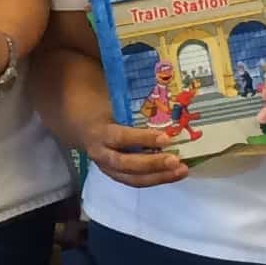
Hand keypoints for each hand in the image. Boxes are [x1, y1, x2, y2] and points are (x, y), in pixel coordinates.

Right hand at [77, 111, 191, 188]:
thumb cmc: (102, 111)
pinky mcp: (117, 176)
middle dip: (152, 164)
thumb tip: (158, 83)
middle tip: (175, 161)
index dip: (142, 139)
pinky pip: (137, 181)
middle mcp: (101, 154)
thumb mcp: (110, 103)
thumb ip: (131, 101)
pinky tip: (174, 174)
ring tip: (181, 171)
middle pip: (126, 164)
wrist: (83, 128)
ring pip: (133, 179)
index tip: (165, 138)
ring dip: (159, 177)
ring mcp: (108, 168)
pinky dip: (157, 179)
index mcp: (99, 133)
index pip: (121, 138)